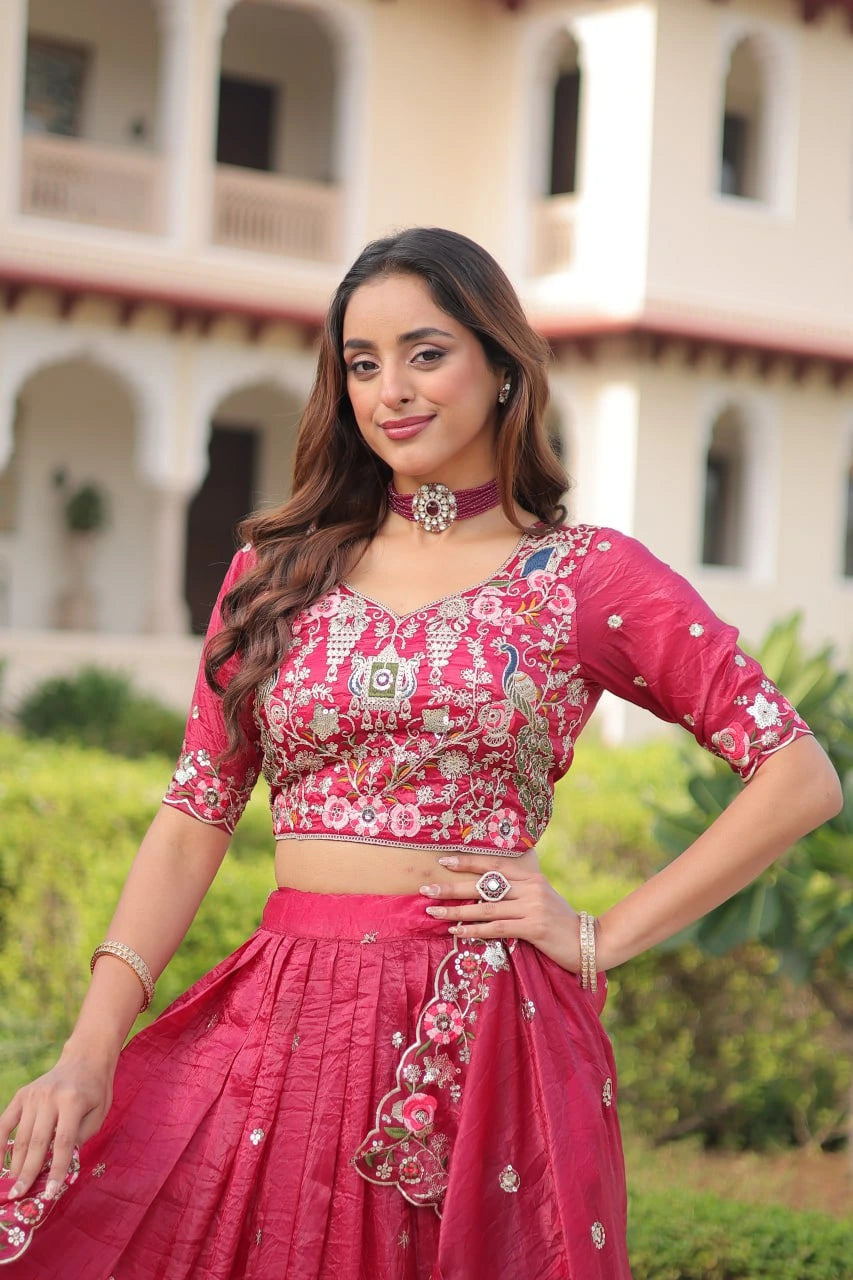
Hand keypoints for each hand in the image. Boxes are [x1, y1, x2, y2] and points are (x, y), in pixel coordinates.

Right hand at [0, 1048, 113, 1201]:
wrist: (85, 1059)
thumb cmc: (96, 1091)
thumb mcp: (98, 1114)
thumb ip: (79, 1139)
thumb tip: (58, 1166)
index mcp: (72, 1101)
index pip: (62, 1142)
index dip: (56, 1169)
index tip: (49, 1193)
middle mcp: (49, 1097)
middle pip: (37, 1142)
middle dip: (28, 1172)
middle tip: (20, 1195)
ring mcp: (33, 1095)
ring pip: (20, 1136)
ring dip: (15, 1164)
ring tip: (14, 1185)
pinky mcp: (22, 1094)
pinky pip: (5, 1122)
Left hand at [419, 853, 582, 971]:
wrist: (589, 942)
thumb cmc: (560, 922)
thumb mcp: (541, 898)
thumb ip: (519, 891)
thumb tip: (485, 888)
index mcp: (531, 877)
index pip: (494, 864)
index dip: (467, 861)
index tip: (442, 860)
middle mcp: (530, 888)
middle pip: (483, 884)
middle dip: (452, 887)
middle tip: (426, 888)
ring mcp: (532, 907)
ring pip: (485, 907)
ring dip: (456, 910)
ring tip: (433, 911)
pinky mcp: (534, 927)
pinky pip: (497, 928)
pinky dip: (473, 929)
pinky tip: (456, 930)